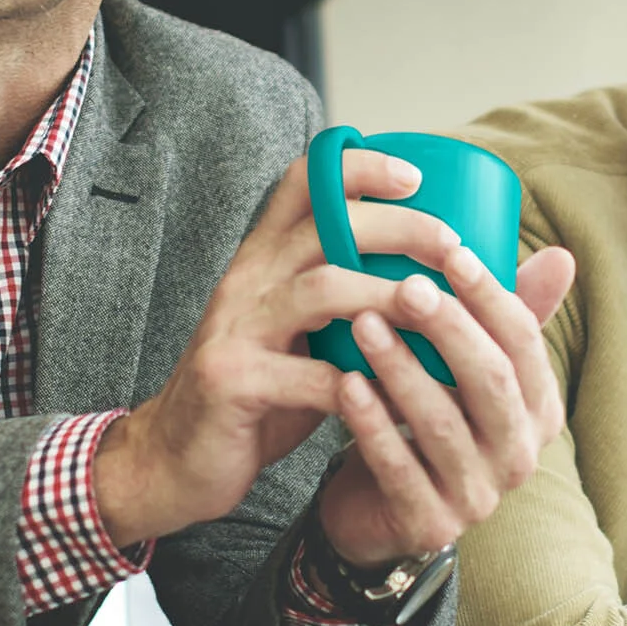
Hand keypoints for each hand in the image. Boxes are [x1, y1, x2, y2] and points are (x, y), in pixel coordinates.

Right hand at [93, 151, 563, 549]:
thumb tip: (428, 278)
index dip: (358, 167)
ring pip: (321, 289)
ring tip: (437, 310)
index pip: (303, 183)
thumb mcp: (293, 331)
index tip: (415, 176)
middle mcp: (246, 280)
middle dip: (396, 227)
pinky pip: (309, 376)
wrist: (174, 458)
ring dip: (388, 296)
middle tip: (452, 245)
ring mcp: (236, 328)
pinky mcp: (233, 381)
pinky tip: (399, 397)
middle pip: (325, 227)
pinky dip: (361, 385)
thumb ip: (341, 299)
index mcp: (263, 259)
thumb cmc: (257, 392)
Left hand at [310, 236, 579, 566]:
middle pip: (490, 381)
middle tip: (406, 287)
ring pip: (442, 423)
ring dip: (402, 368)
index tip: (453, 253)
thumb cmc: (426, 419)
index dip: (492, 298)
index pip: (525, 345)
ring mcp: (478, 497)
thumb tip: (562, 256)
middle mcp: (520, 457)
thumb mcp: (466, 369)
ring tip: (364, 324)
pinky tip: (346, 384)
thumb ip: (507, 317)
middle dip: (449, 329)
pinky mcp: (431, 525)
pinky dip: (372, 423)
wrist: (378, 507)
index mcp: (539, 411)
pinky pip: (400, 468)